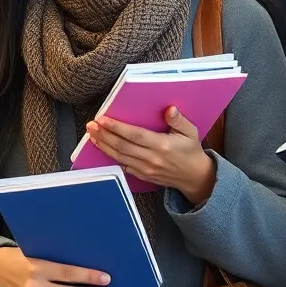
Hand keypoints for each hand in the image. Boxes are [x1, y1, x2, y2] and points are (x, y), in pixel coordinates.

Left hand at [85, 107, 216, 205]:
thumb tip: (169, 108)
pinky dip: (111, 157)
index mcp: (162, 145)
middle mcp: (151, 158)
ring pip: (119, 157)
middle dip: (104, 135)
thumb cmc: (191, 151)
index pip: (134, 135)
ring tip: (92, 135)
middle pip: (122, 146)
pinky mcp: (143, 176)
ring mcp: (145, 169)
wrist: (194, 177)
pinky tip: (103, 147)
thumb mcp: (190, 132)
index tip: (102, 119)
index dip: (116, 127)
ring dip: (104, 145)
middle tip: (91, 125)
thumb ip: (178, 120)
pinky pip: (123, 166)